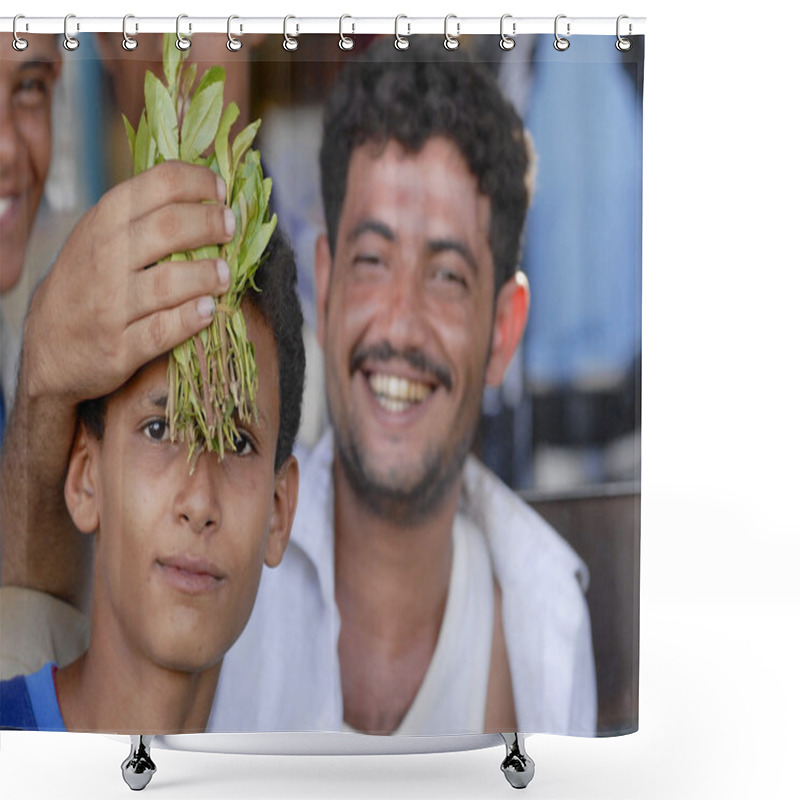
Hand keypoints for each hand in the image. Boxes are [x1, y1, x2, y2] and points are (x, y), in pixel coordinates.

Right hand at [22, 161, 233, 402]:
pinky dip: (190, 319)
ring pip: (168, 282)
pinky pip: (162, 330)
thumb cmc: (87, 284)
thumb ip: (143, 215)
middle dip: (210, 223)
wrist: (47, 347)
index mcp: (104, 221)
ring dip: (206, 275)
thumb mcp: (100, 237)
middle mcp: (104, 258)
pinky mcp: (119, 348)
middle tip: (231, 228)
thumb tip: (205, 190)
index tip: (222, 191)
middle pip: (169, 227)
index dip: (199, 182)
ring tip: (224, 275)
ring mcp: (110, 305)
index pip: (159, 183)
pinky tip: (208, 310)